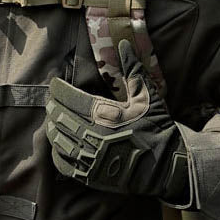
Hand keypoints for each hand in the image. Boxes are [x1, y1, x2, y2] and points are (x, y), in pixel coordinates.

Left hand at [46, 40, 184, 196]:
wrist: (167, 168)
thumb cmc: (158, 129)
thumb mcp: (148, 97)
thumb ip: (133, 70)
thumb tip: (123, 43)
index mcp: (105, 115)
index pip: (69, 98)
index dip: (58, 89)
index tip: (55, 85)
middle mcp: (93, 136)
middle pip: (59, 117)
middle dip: (52, 106)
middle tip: (52, 101)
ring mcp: (89, 158)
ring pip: (57, 139)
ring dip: (52, 127)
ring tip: (54, 119)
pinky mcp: (89, 176)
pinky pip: (62, 163)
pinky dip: (57, 151)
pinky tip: (59, 143)